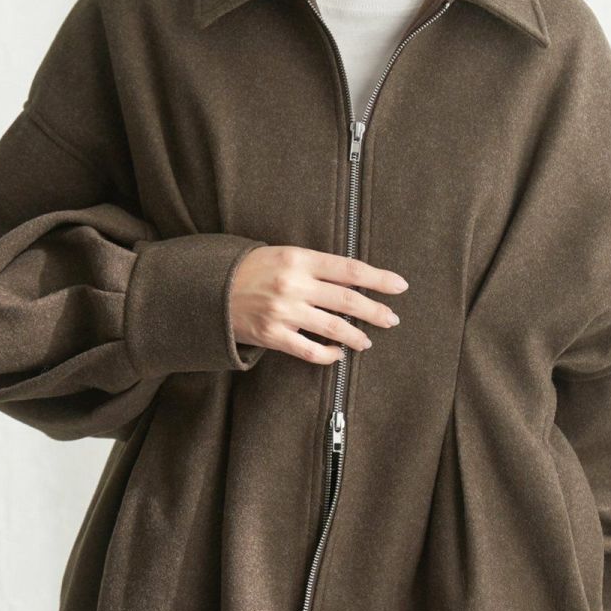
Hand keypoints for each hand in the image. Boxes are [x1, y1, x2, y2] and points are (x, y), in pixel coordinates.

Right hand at [229, 245, 407, 362]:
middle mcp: (294, 285)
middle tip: (392, 319)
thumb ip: (318, 266)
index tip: (399, 286)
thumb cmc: (253, 269)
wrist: (210, 288)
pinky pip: (309, 351)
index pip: (349, 269)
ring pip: (333, 328)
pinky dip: (328, 355)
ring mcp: (283, 312)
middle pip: (347, 300)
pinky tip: (338, 354)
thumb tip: (356, 279)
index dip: (378, 278)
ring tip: (367, 340)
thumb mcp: (286, 255)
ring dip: (356, 335)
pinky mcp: (272, 335)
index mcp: (299, 259)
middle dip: (376, 311)